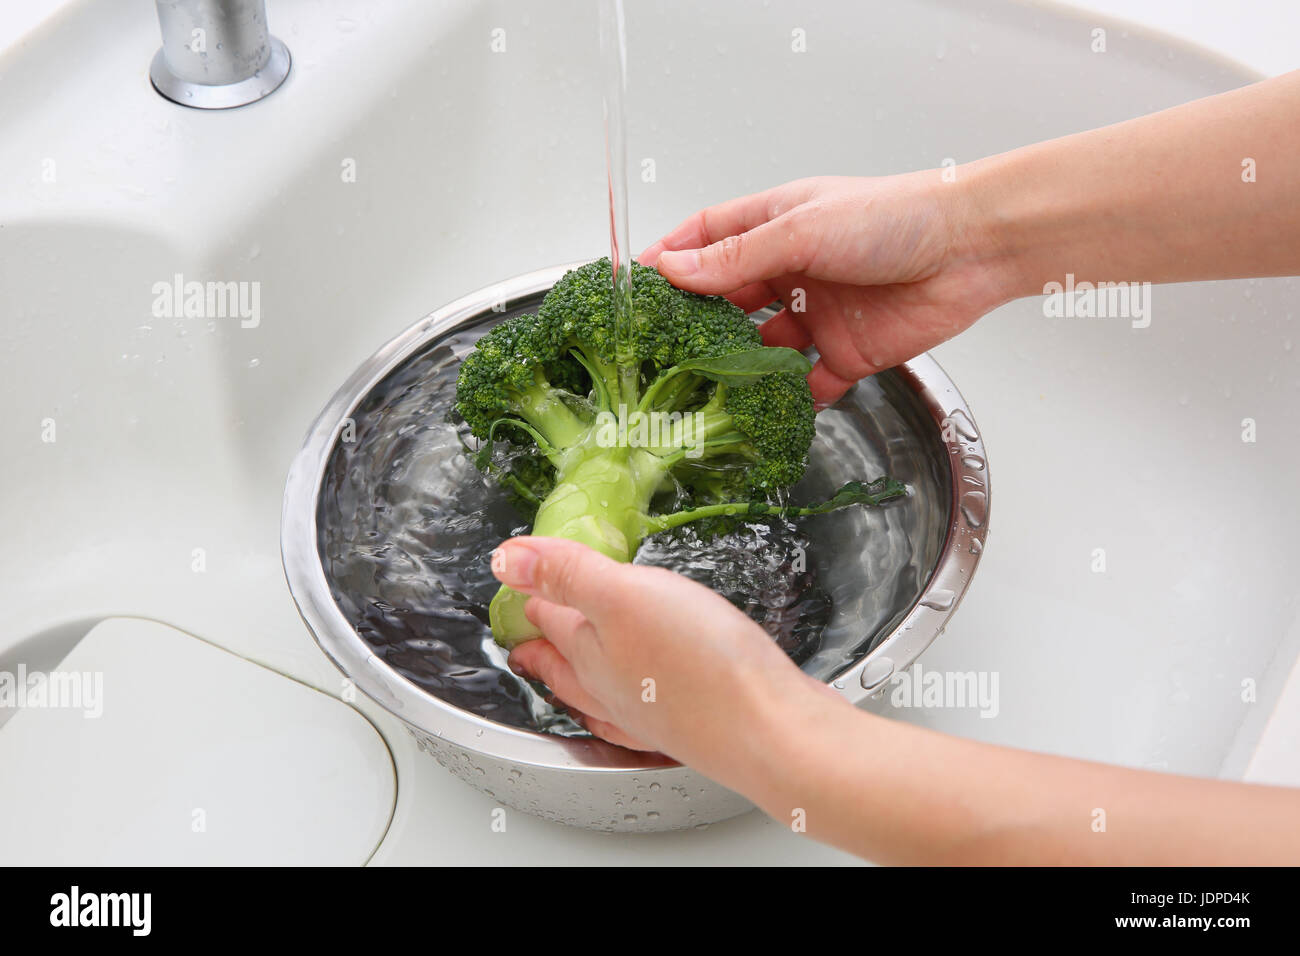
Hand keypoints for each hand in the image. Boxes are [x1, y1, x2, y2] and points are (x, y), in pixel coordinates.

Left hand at [492, 535, 831, 770]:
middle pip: (568, 666)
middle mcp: (615, 691)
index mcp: (591, 656)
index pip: (550, 620)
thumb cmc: (701, 663)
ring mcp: (653, 714)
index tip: (517, 587)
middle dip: (544, 650)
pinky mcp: (694, 724)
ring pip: (601, 695)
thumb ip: (567, 575)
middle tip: (524, 646)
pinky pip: (643, 716)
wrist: (772, 732)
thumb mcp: (623, 595)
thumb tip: (504, 561)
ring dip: (577, 682)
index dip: (532, 599)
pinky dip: (628, 708)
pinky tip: (641, 707)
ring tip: (565, 677)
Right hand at [638, 173, 1012, 406]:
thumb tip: (672, 269)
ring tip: (698, 393)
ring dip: (735, 369)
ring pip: (760, 349)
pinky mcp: (846, 353)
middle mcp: (791, 270)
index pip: (706, 240)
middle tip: (655, 354)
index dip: (669, 261)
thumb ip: (736, 259)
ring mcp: (816, 314)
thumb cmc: (894, 216)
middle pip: (727, 300)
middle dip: (694, 325)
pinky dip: (788, 401)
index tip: (633, 290)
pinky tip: (762, 416)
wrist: (972, 249)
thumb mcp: (801, 230)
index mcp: (776, 225)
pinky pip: (807, 385)